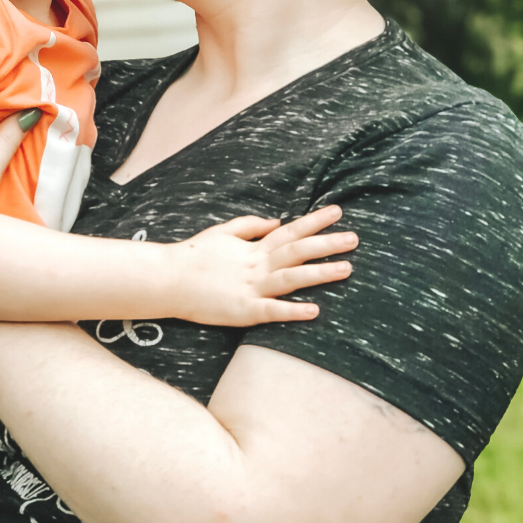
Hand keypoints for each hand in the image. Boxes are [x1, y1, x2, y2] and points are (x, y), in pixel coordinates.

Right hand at [168, 206, 357, 326]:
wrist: (168, 278)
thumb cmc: (194, 256)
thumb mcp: (222, 232)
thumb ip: (250, 226)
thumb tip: (277, 221)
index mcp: (253, 248)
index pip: (290, 231)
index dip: (315, 222)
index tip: (337, 212)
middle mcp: (257, 265)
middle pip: (297, 252)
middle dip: (327, 244)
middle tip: (354, 238)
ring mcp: (251, 288)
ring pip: (291, 278)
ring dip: (320, 273)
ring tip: (347, 269)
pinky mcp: (242, 310)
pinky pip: (271, 310)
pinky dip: (292, 311)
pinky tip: (314, 311)